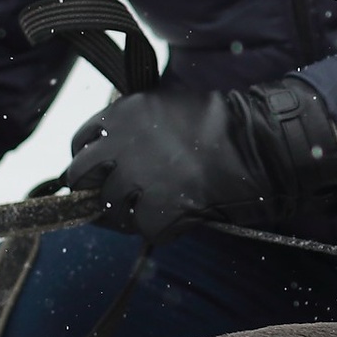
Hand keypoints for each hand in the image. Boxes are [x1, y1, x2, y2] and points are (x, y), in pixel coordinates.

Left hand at [64, 79, 336, 242]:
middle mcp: (122, 144)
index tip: (100, 173)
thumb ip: (131, 127)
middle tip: (113, 202)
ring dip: (128, 215)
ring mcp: (139, 178)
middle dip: (95, 191)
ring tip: (153, 210)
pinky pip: (145, 229)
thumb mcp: (164, 107)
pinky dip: (160, 229)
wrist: (257, 143)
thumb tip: (107, 156)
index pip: (80, 142)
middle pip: (81, 177)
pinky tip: (178, 217)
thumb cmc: (218, 124)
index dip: (89, 161)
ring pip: (111, 209)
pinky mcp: (160, 208)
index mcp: (122, 113)